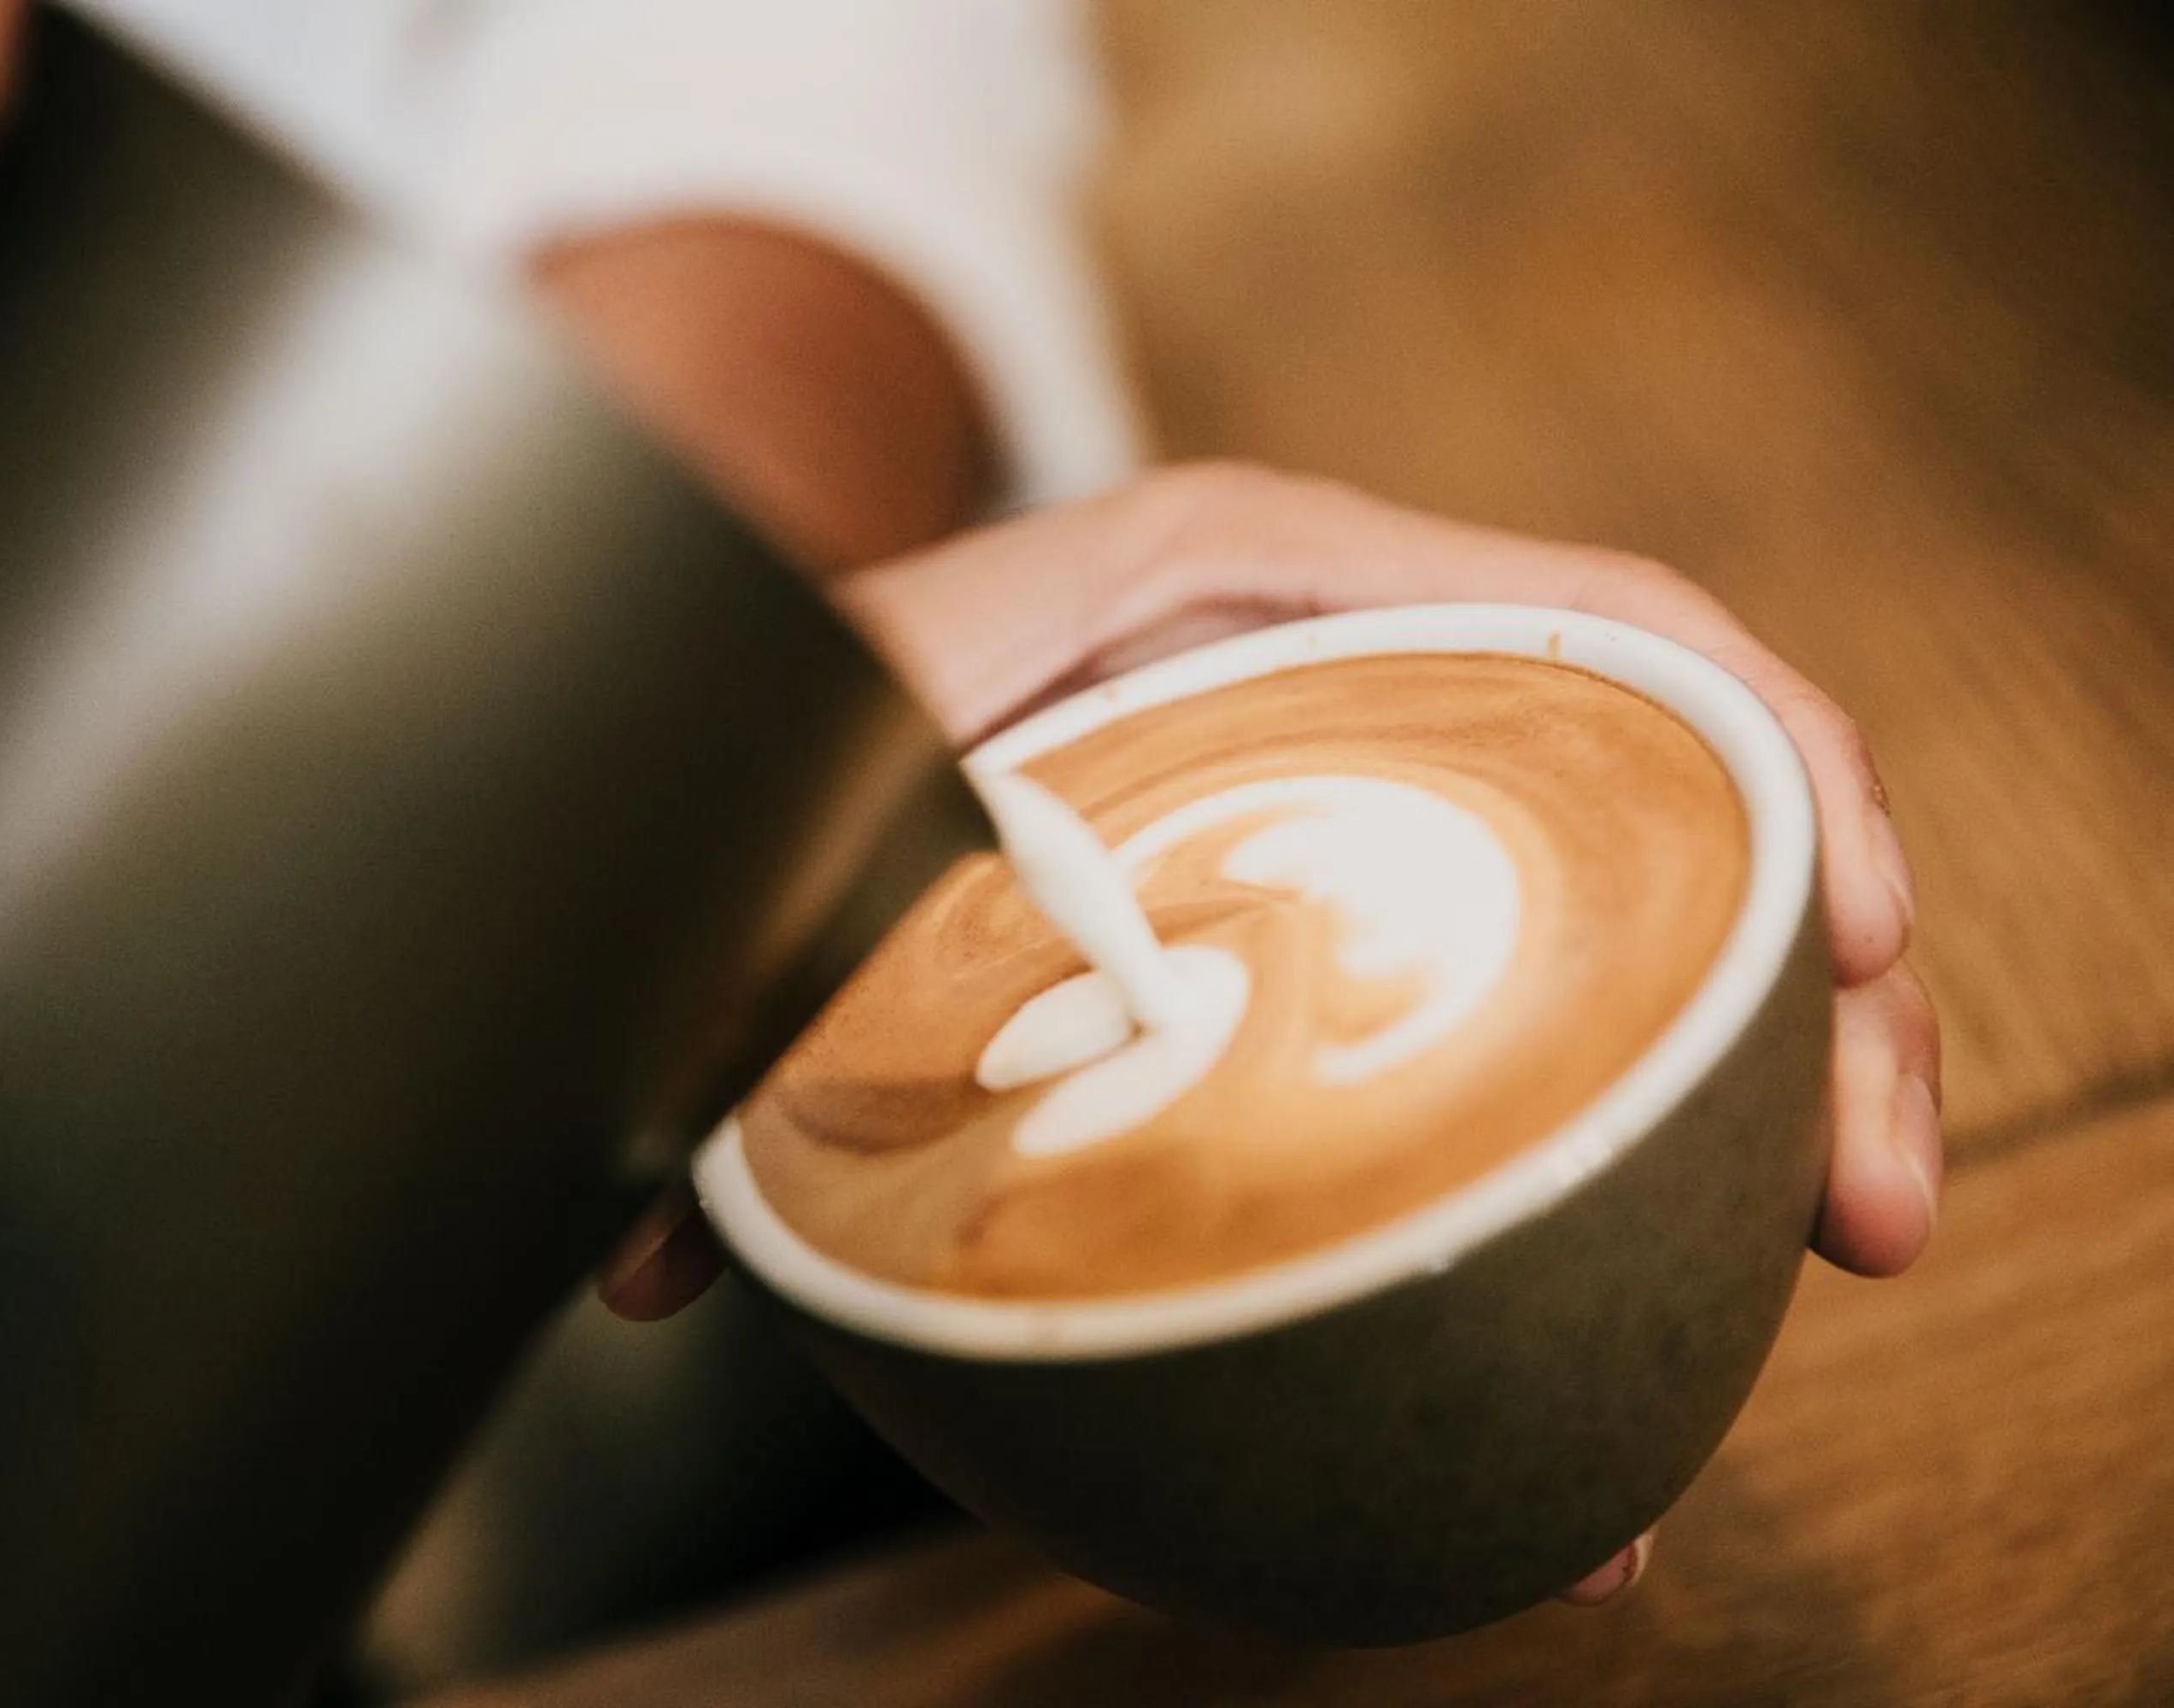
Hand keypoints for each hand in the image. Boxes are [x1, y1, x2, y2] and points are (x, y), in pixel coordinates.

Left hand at [600, 465, 1940, 1601]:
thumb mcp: (796, 806)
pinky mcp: (1341, 877)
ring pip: (1628, 881)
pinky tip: (1651, 1248)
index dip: (1770, 761)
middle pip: (1666, 776)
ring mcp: (1350, 771)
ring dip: (1755, 1058)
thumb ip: (747, 994)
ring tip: (1822, 1251)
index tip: (1866, 937)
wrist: (732, 695)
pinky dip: (1618, 1079)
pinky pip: (1531, 950)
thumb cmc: (772, 723)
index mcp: (1232, 586)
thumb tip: (654, 1278)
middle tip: (1868, 1213)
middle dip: (1819, 973)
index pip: (1588, 622)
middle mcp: (1327, 658)